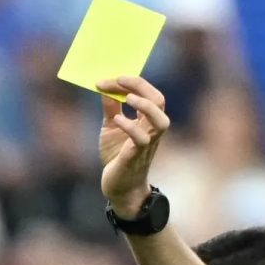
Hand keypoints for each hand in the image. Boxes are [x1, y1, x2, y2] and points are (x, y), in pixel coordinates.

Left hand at [97, 75, 172, 218]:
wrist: (118, 187)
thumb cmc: (117, 156)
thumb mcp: (111, 127)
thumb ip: (111, 108)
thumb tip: (104, 85)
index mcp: (146, 120)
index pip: (150, 93)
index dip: (133, 82)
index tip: (113, 77)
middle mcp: (151, 130)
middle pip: (159, 101)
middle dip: (142, 86)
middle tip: (120, 79)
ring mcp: (146, 144)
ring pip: (161, 122)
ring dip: (146, 106)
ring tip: (128, 97)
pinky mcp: (135, 157)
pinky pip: (141, 140)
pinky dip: (130, 127)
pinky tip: (117, 120)